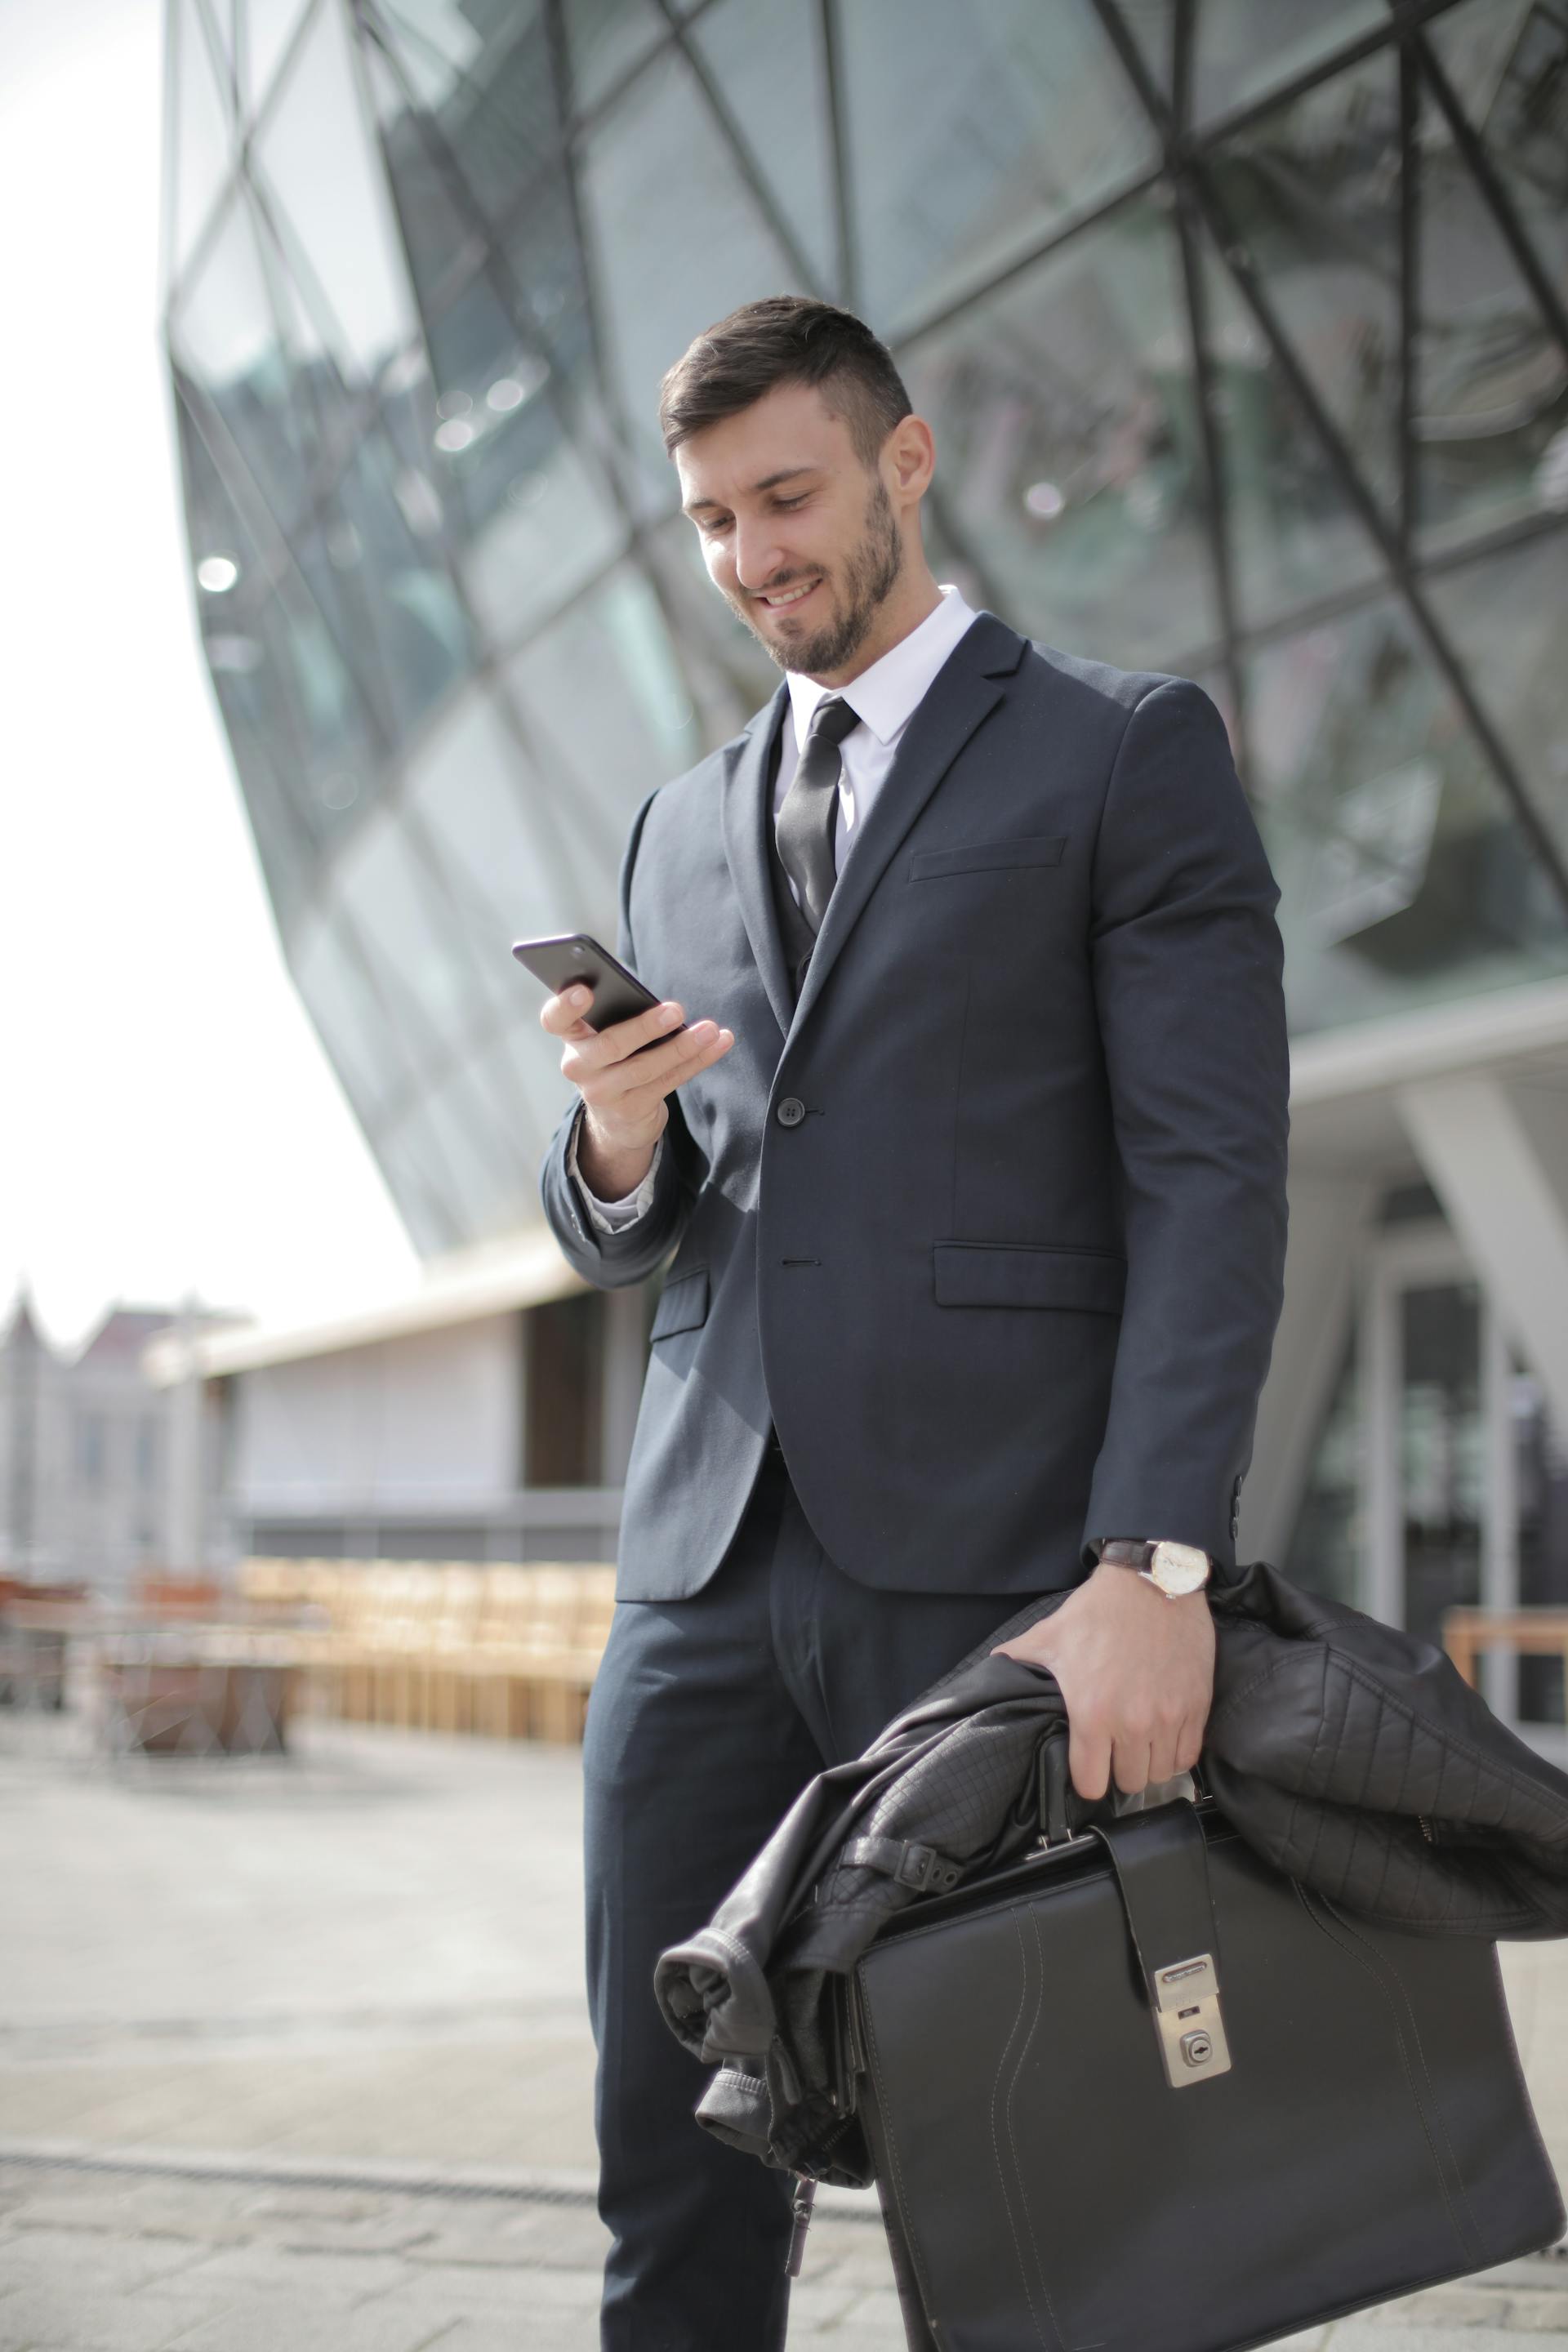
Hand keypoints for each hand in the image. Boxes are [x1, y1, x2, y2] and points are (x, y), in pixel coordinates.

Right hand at [540, 985, 733, 1195]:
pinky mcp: (632, 1109)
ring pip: (647, 1067)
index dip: (566, 1005)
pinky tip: (719, 1042)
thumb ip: (618, 1015)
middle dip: (645, 1027)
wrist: (617, 1119)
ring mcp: (604, 1092)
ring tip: (710, 1029)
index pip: (555, 1019)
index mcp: (571, 1037)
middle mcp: (579, 1066)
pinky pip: (670, 1081)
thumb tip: (659, 1003)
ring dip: (683, 1046)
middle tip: (676, 1009)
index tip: (585, 990)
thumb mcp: (606, 1037)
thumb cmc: (616, 1058)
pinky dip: (698, 1060)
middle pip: (610, 1045)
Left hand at [991, 1563, 1214, 1801]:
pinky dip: (1175, 1752)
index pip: (1091, 1784)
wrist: (1153, 1582)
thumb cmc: (1099, 1611)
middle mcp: (1133, 1723)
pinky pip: (1188, 1756)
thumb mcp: (1050, 1636)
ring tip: (1138, 1743)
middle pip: (1129, 1783)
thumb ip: (1018, 1662)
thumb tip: (990, 1675)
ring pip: (1161, 1774)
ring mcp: (1169, 1718)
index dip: (1086, 1779)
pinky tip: (1163, 1735)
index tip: (1087, 1765)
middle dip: (1118, 1770)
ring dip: (1148, 1763)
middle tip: (1113, 1750)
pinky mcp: (1197, 1708)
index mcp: (1092, 1713)